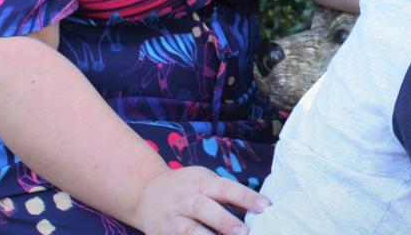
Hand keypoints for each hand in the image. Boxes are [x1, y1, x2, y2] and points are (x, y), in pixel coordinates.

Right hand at [133, 166, 269, 234]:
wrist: (145, 193)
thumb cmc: (185, 188)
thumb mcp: (204, 181)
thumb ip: (226, 193)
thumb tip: (257, 208)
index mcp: (200, 183)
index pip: (225, 188)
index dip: (245, 197)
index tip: (266, 206)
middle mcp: (186, 200)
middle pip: (204, 208)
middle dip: (224, 220)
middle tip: (244, 232)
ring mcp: (174, 219)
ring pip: (190, 231)